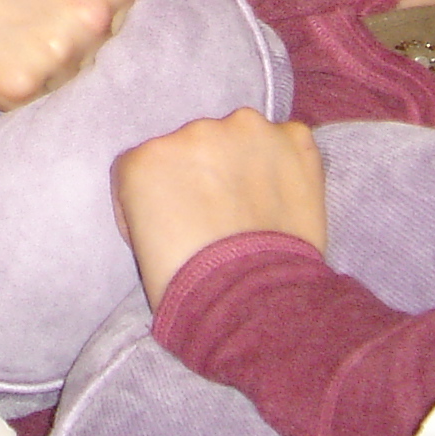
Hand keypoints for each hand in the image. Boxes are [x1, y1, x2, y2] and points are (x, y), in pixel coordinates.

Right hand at [0, 0, 176, 108]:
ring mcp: (57, 52)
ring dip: (52, 70)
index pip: (137, 24)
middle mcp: (92, 13)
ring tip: (15, 32)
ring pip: (78, 85)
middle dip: (79, 47)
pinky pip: (41, 103)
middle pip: (110, 58)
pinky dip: (23, 87)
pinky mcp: (21, 87)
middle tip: (34, 15)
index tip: (64, 0)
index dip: (100, 18)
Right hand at [112, 110, 327, 305]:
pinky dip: (289, 163)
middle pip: (196, 146)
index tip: (181, 219)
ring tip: (258, 209)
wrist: (252, 306)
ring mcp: (245, 130)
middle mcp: (191, 131)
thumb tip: (181, 201)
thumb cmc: (190, 290)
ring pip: (242, 137)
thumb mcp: (142, 244)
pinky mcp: (291, 138)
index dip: (167, 193)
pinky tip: (287, 198)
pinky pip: (289, 140)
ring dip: (246, 163)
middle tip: (222, 216)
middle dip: (207, 174)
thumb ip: (155, 204)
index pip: (150, 165)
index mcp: (145, 160)